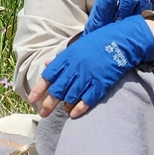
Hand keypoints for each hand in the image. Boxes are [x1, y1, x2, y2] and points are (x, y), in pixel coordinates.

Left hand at [28, 14, 153, 117]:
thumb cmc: (98, 42)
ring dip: (65, 105)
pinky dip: (80, 107)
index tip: (32, 99)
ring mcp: (88, 75)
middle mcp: (76, 67)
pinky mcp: (101, 83)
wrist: (121, 41)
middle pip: (58, 88)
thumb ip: (61, 57)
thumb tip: (46, 63)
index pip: (49, 74)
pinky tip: (74, 114)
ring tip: (63, 110)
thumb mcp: (77, 45)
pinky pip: (88, 99)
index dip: (39, 88)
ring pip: (72, 95)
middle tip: (43, 113)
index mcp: (68, 56)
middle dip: (49, 103)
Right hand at [84, 0, 151, 33]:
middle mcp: (118, 23)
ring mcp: (131, 25)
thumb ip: (103, 1)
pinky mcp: (140, 25)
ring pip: (140, 4)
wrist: (106, 51)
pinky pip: (146, 8)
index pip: (108, 0)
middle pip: (127, 1)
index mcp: (102, 20)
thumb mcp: (95, 17)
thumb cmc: (98, 30)